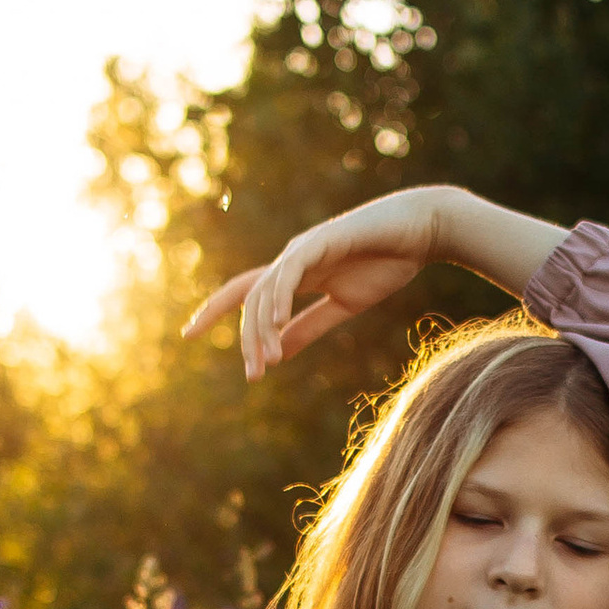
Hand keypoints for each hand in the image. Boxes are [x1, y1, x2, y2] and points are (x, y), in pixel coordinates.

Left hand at [182, 189, 449, 382]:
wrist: (420, 233)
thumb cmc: (385, 264)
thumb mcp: (342, 306)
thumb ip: (308, 328)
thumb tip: (276, 354)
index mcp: (294, 275)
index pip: (244, 294)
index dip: (214, 311)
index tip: (187, 334)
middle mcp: (290, 260)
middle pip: (250, 299)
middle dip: (245, 339)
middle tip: (252, 375)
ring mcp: (303, 249)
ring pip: (266, 290)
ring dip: (263, 329)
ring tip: (265, 361)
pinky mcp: (320, 242)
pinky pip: (290, 272)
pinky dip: (279, 298)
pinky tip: (276, 323)